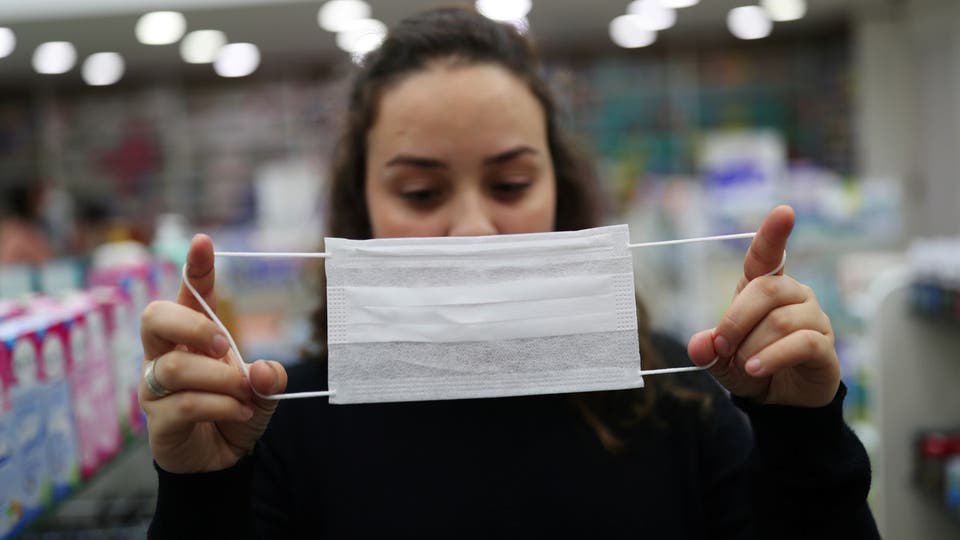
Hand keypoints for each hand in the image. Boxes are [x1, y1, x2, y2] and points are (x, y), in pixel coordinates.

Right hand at [139, 234, 287, 472]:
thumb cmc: (235, 412)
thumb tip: (260, 370)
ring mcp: (155, 386)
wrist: (220, 460)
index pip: (189, 293)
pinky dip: (221, 406)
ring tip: (244, 392)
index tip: (203, 241)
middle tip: (226, 345)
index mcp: (192, 336)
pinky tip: (242, 412)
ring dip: (218, 378)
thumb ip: (270, 378)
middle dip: (193, 326)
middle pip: (155, 317)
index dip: (195, 268)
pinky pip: (184, 404)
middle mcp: (164, 354)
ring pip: (173, 367)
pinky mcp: (158, 419)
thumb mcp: (265, 392)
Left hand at [687, 206, 840, 406]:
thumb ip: (707, 350)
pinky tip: (755, 369)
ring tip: (742, 365)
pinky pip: (801, 343)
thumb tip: (699, 345)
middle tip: (721, 346)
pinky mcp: (825, 346)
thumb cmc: (751, 366)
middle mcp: (794, 295)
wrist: (780, 401)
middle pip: (767, 289)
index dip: (774, 234)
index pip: (769, 255)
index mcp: (765, 288)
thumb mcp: (720, 360)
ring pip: (781, 320)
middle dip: (735, 319)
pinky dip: (772, 357)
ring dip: (752, 345)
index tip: (784, 212)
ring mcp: (814, 319)